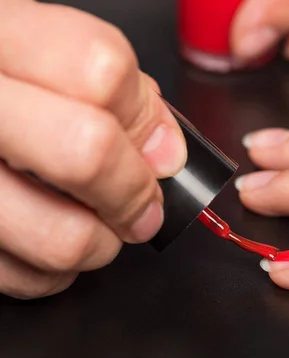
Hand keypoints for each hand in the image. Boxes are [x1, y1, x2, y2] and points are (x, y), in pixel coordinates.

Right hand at [0, 1, 186, 298]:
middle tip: (145, 205)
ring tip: (95, 224)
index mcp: (0, 41)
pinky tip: (48, 236)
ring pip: (64, 238)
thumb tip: (166, 150)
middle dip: (136, 193)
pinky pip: (31, 278)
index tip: (161, 149)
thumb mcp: (41, 55)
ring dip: (102, 243)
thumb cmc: (0, 86)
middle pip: (88, 152)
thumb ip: (113, 90)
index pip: (100, 70)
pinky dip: (57, 270)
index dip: (147, 118)